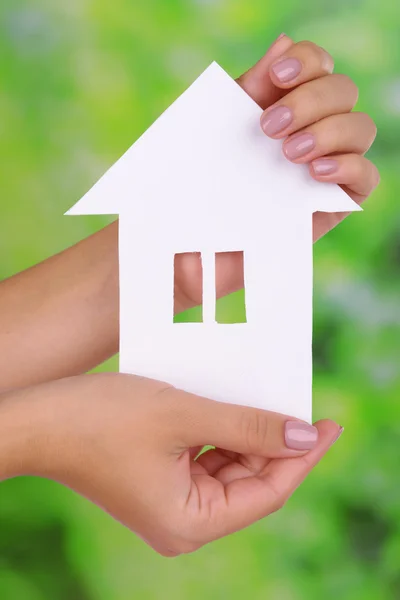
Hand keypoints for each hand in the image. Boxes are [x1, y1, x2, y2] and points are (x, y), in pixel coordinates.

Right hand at [0, 373, 341, 555]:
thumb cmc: (98, 418)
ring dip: (250, 437)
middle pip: (251, 483)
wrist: (36, 418)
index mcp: (190, 522)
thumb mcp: (183, 415)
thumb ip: (248, 426)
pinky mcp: (160, 484)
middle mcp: (183, 523)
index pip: (269, 493)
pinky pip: (208, 463)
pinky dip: (224, 437)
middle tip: (302, 405)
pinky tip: (235, 409)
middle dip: (277, 444)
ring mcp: (171, 505)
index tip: (332, 424)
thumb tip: (303, 436)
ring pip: (231, 471)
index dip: (304, 457)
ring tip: (269, 401)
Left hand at [174, 33, 378, 311]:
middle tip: (269, 128)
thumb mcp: (217, 131)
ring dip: (328, 132)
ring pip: (361, 128)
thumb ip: (249, 89)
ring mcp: (328, 165)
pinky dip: (348, 166)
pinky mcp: (335, 203)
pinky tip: (315, 173)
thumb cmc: (200, 183)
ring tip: (289, 154)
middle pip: (343, 91)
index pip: (317, 65)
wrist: (193, 242)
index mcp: (285, 104)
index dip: (306, 62)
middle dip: (310, 101)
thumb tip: (283, 42)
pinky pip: (366, 177)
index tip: (274, 80)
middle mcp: (313, 129)